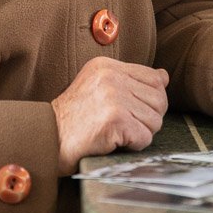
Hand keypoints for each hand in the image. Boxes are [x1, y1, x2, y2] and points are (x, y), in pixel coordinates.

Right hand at [51, 57, 168, 174]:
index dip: (150, 100)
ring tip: (116, 133)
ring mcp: (114, 97)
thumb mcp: (98, 87)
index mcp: (107, 66)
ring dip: (139, 133)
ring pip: (155, 120)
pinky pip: (144, 137)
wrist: (48, 139)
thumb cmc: (73, 119)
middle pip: (159, 100)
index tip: (132, 110)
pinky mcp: (115, 119)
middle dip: (147, 119)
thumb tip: (164, 76)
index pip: (154, 78)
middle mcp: (111, 77)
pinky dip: (132, 146)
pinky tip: (113, 141)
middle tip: (124, 126)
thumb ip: (131, 80)